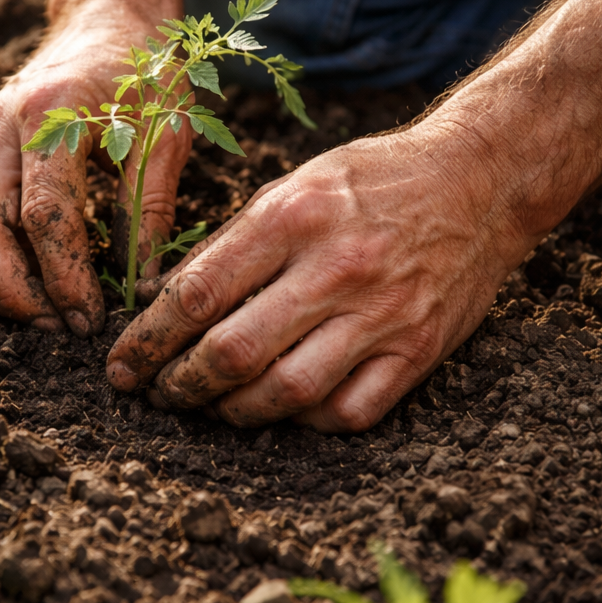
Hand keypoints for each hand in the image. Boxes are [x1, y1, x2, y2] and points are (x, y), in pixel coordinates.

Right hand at [0, 0, 191, 334]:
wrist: (107, 14)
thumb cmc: (145, 68)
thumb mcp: (169, 129)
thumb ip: (150, 205)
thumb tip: (142, 284)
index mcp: (52, 114)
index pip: (44, 215)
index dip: (64, 276)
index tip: (90, 317)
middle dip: (12, 291)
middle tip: (56, 327)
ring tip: (41, 314)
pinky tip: (22, 283)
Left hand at [105, 121, 537, 430]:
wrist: (478, 181)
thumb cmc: (372, 181)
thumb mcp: (293, 186)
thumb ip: (233, 243)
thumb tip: (165, 301)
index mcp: (293, 218)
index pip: (197, 294)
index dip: (148, 339)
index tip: (123, 365)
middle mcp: (336, 269)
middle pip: (234, 353)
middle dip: (181, 385)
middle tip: (159, 394)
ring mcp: (382, 316)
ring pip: (286, 393)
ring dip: (235, 412)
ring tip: (213, 406)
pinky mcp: (417, 351)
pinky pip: (348, 412)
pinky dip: (305, 421)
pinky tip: (283, 409)